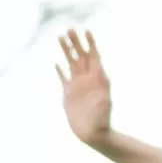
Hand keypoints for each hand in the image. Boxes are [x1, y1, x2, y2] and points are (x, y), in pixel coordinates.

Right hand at [55, 30, 112, 144]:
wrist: (94, 134)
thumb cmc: (101, 123)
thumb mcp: (103, 110)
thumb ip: (102, 100)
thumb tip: (103, 88)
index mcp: (98, 80)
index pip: (95, 58)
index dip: (91, 44)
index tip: (87, 31)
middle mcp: (88, 80)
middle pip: (82, 57)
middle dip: (76, 43)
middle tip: (69, 28)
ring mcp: (78, 85)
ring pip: (71, 63)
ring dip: (67, 51)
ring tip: (60, 37)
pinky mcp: (69, 93)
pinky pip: (64, 78)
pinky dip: (60, 70)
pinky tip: (56, 63)